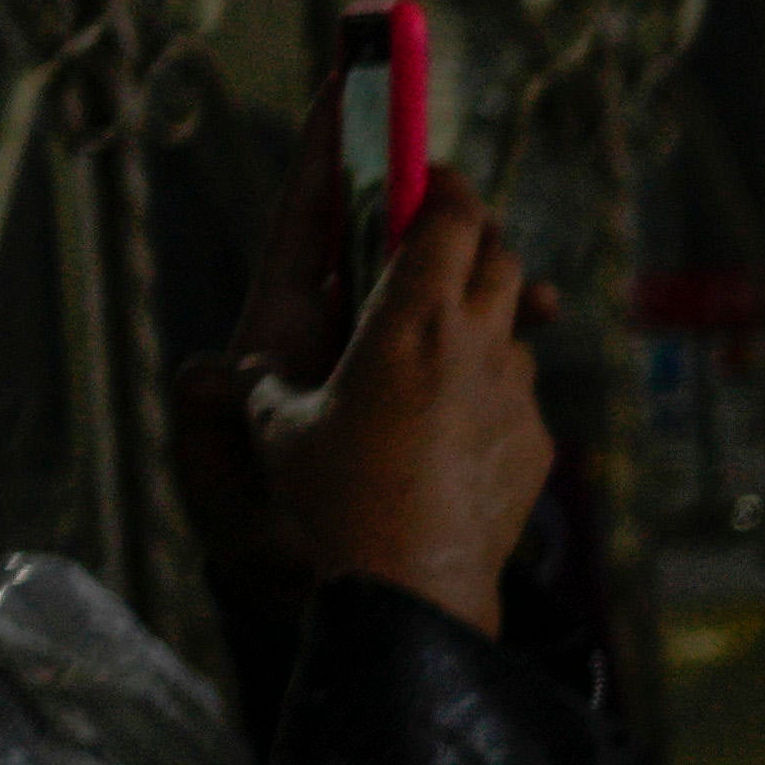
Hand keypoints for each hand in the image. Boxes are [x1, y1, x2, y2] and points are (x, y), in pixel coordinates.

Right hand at [223, 153, 550, 632]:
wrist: (409, 590)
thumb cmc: (332, 502)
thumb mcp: (278, 429)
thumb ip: (261, 383)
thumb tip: (227, 372)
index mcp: (414, 321)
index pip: (449, 218)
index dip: (440, 186)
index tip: (422, 173)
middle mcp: (479, 347)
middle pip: (501, 257)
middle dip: (472, 236)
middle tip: (435, 237)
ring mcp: (518, 396)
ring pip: (515, 328)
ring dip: (485, 318)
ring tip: (438, 335)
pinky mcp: (538, 444)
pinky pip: (519, 395)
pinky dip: (490, 387)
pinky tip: (451, 419)